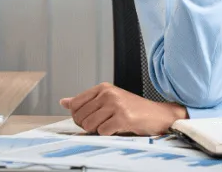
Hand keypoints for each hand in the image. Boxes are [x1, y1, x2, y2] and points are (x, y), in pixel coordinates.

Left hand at [59, 82, 187, 135]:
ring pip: (90, 125)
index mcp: (102, 88)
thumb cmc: (133, 109)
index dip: (79, 117)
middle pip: (80, 117)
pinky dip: (109, 134)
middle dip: (88, 126)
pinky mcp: (123, 117)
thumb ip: (85, 101)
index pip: (75, 105)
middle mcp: (108, 93)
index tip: (90, 119)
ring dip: (99, 130)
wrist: (158, 115)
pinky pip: (103, 131)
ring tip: (111, 126)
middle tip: (102, 125)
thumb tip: (63, 102)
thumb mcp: (108, 100)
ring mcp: (116, 104)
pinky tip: (118, 128)